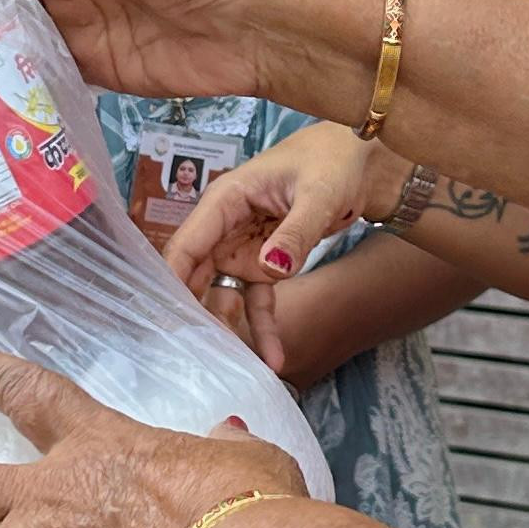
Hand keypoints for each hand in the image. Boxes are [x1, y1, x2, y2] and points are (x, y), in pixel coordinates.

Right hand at [167, 125, 389, 361]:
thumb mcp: (319, 195)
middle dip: (188, 311)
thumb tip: (271, 269)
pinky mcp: (266, 264)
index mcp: (228, 199)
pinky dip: (265, 328)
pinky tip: (274, 358)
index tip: (164, 316)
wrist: (364, 161)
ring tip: (226, 365)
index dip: (171, 278)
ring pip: (222, 292)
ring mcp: (245, 248)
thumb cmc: (336, 161)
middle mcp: (227, 226)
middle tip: (187, 353)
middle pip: (195, 272)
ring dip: (224, 327)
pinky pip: (259, 301)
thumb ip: (296, 233)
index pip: (188, 242)